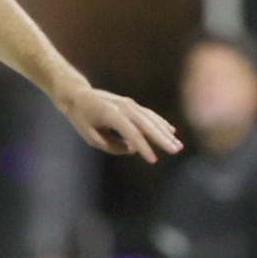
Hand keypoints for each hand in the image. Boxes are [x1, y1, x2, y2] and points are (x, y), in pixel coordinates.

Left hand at [61, 87, 180, 161]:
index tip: (153, 160)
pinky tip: (171, 131)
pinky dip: (160, 123)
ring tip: (177, 145)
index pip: (131, 133)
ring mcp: (129, 104)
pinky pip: (149, 115)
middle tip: (176, 150)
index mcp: (111, 114)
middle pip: (147, 124)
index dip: (143, 147)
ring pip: (151, 119)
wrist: (79, 96)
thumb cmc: (82, 119)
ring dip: (165, 132)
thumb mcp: (92, 137)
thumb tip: (133, 148)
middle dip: (162, 139)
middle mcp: (123, 107)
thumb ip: (112, 146)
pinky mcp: (132, 104)